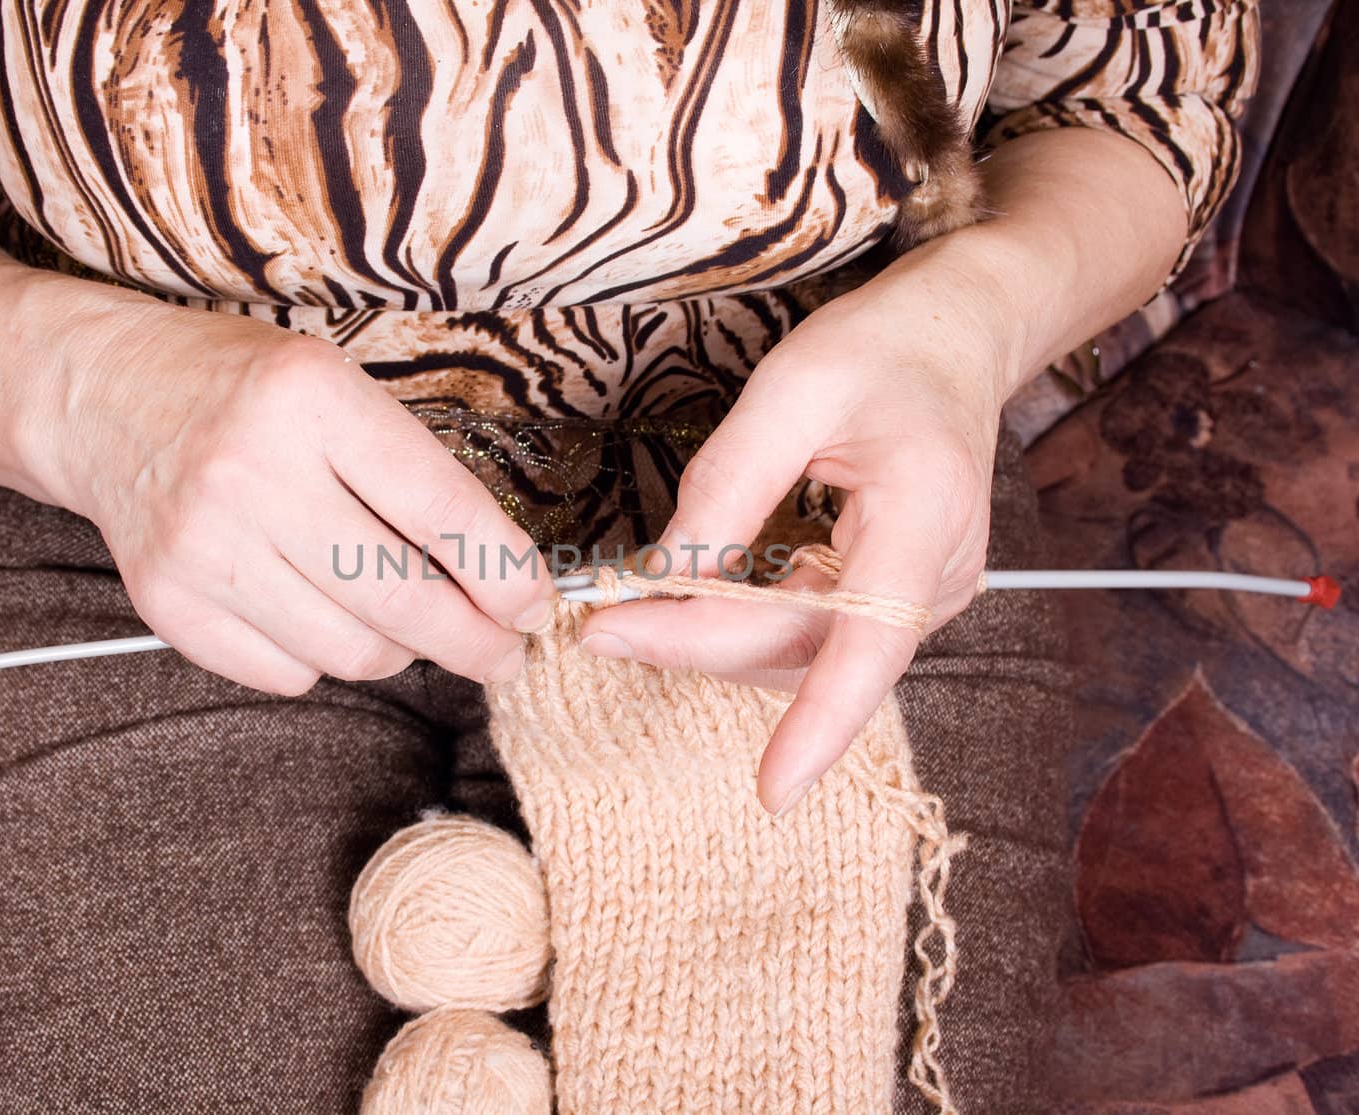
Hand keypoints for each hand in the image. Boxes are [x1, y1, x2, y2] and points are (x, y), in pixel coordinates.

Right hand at [44, 301, 555, 695]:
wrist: (105, 397)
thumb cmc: (247, 390)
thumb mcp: (339, 388)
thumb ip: (417, 474)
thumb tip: (503, 584)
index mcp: (311, 400)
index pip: (443, 512)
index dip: (508, 576)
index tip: (537, 606)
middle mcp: (252, 473)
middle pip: (402, 600)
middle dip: (478, 644)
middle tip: (505, 653)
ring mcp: (202, 545)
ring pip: (352, 651)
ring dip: (403, 652)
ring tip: (410, 624)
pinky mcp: (168, 602)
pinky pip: (290, 673)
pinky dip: (327, 659)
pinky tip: (326, 616)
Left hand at [578, 260, 1018, 813]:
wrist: (954, 337)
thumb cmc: (880, 350)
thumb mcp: (794, 389)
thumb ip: (730, 483)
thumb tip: (667, 574)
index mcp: (923, 520)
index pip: (870, 644)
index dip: (820, 726)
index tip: (770, 790)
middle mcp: (937, 577)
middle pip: (810, 650)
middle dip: (698, 647)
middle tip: (599, 627)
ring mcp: (922, 594)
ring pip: (805, 652)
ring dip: (713, 642)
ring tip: (629, 612)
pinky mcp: (894, 594)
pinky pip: (813, 632)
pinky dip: (743, 625)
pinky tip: (688, 602)